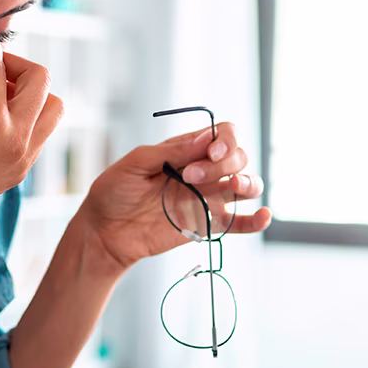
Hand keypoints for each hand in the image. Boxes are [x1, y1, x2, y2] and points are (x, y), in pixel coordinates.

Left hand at [77, 122, 270, 271]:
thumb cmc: (113, 193)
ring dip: (248, 182)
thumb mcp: (134, 164)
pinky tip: (263, 216)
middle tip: (190, 177)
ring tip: (234, 186)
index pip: (223, 135)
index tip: (209, 152)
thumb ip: (169, 151)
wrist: (104, 232)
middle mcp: (203, 171)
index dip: (225, 140)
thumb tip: (204, 139)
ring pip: (246, 185)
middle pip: (238, 157)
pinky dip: (256, 220)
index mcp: (186, 150)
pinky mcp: (207, 225)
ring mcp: (207, 198)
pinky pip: (240, 222)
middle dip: (223, 163)